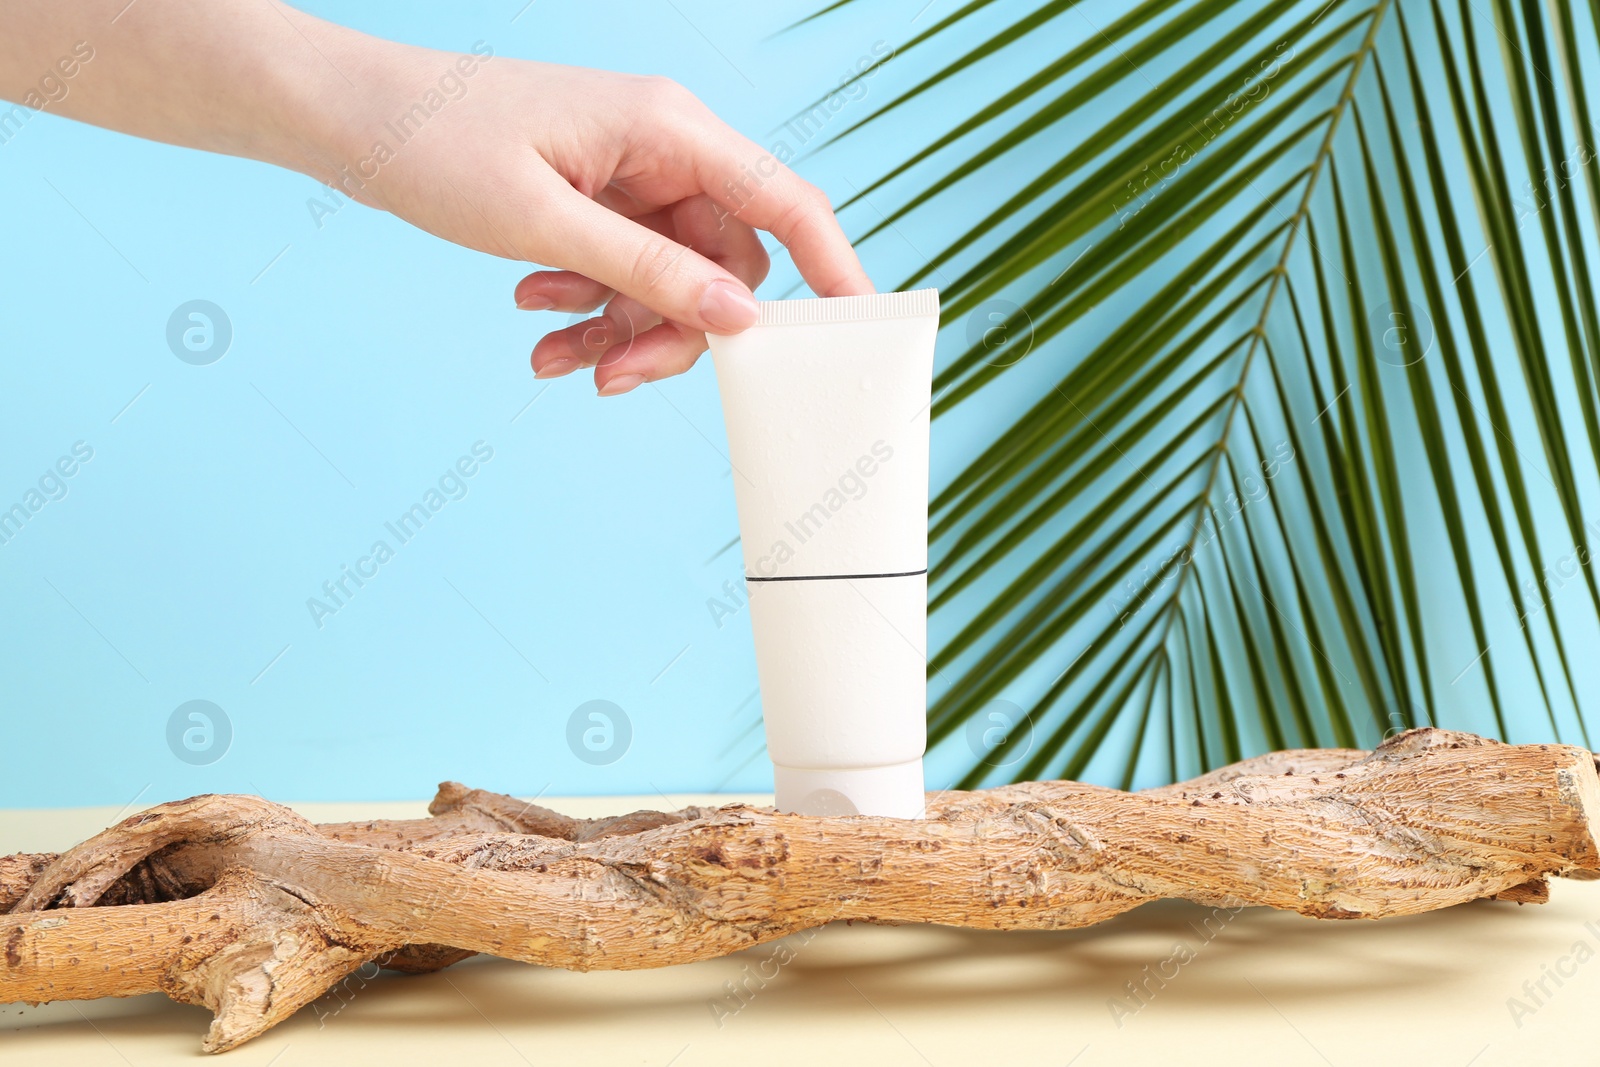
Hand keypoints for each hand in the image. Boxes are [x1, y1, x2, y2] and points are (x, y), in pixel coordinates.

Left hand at [315, 46, 874, 394]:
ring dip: (620, 329)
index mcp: (669, 128)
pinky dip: (589, 308)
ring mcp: (629, 175)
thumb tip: (739, 319)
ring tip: (550, 358)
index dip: (833, 267)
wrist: (347, 120)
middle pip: (721, 264)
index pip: (785, 201)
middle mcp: (663, 148)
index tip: (855, 329)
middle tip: (613, 380)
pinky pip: (624, 271)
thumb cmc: (435, 145)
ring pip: (670, 279)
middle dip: (674, 330)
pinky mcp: (596, 199)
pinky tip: (536, 318)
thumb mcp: (545, 223)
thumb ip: (649, 271)